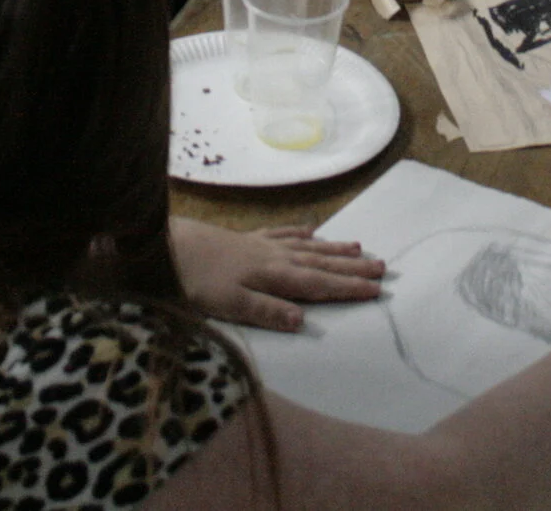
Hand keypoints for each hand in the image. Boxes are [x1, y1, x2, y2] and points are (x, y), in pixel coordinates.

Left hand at [170, 219, 384, 331]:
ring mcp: (262, 244)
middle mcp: (275, 257)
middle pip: (321, 263)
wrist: (167, 245)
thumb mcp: (229, 304)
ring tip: (359, 248)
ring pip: (308, 247)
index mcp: (274, 276)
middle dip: (352, 267)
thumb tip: (301, 320)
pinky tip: (311, 231)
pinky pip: (284, 233)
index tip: (377, 290)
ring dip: (334, 249)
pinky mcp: (248, 238)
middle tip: (383, 267)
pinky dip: (301, 233)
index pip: (319, 285)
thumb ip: (266, 310)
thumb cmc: (196, 281)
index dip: (348, 288)